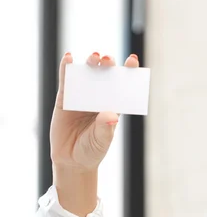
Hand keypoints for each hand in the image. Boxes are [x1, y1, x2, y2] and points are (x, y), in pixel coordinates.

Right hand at [50, 52, 138, 170]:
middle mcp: (100, 96)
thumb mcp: (101, 141)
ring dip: (91, 62)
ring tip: (95, 57)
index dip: (129, 70)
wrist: (71, 160)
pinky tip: (68, 57)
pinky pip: (66, 80)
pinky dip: (67, 68)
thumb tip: (110, 115)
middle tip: (108, 60)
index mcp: (114, 104)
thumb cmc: (92, 149)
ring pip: (88, 74)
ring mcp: (83, 95)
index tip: (132, 60)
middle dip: (108, 65)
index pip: (124, 84)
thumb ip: (105, 128)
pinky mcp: (65, 98)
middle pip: (106, 75)